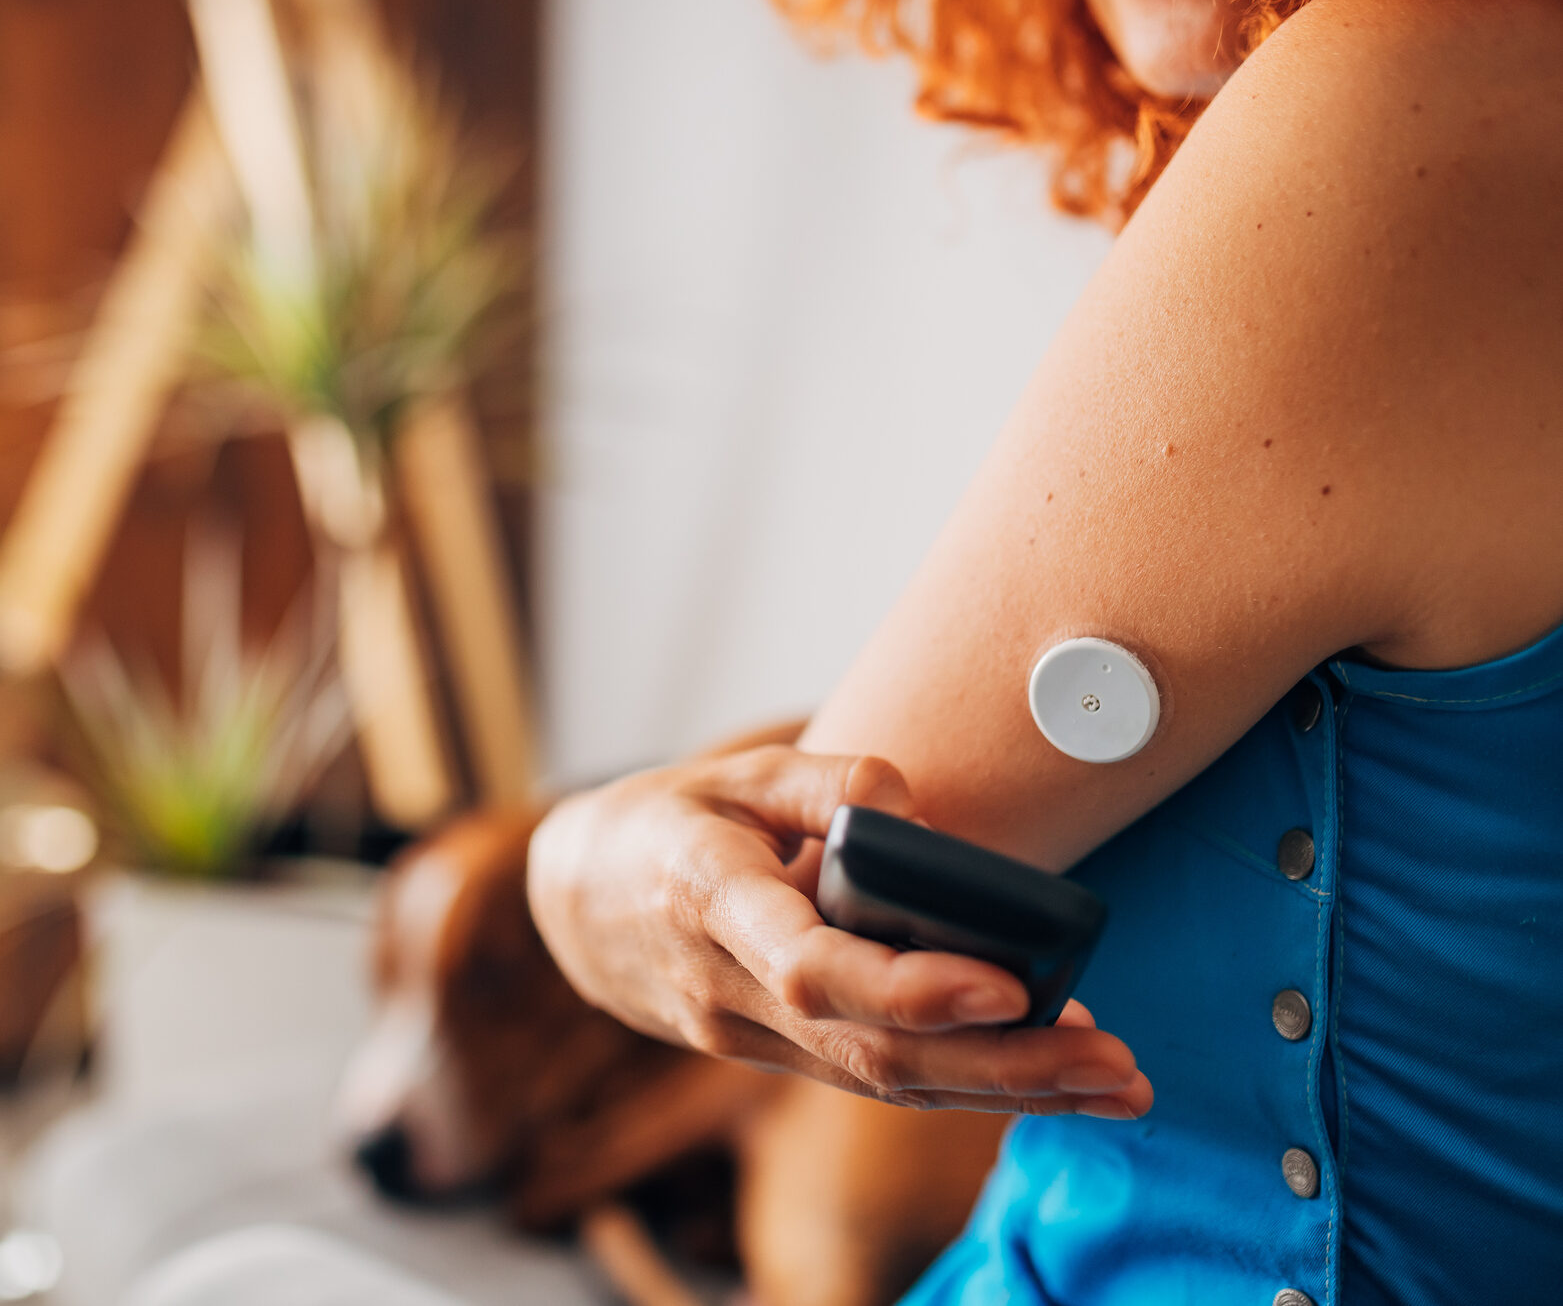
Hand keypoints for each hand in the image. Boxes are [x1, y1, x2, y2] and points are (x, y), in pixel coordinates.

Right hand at [526, 745, 1152, 1117]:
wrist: (579, 906)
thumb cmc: (660, 825)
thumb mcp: (725, 774)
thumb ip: (814, 781)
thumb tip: (908, 805)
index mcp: (712, 905)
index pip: (812, 968)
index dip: (909, 987)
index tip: (1005, 985)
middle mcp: (730, 993)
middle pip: (873, 1055)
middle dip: (1002, 1066)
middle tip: (1112, 1064)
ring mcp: (749, 1039)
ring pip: (884, 1086)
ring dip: (1003, 1090)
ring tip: (1112, 1083)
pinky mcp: (774, 1056)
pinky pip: (872, 1082)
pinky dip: (962, 1084)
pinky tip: (1041, 1079)